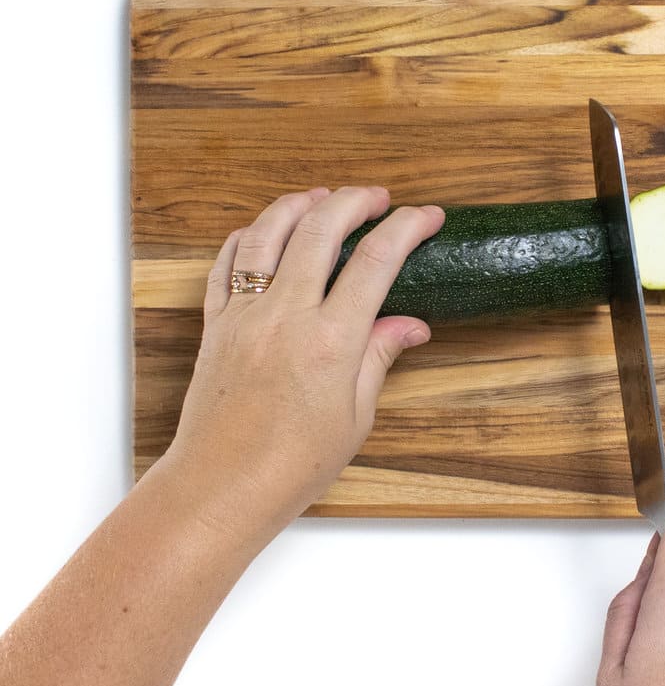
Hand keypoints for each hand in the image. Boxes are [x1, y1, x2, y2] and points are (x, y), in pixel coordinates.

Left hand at [163, 185, 444, 545]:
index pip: (376, 262)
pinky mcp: (215, 324)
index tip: (427, 216)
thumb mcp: (355, 417)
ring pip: (267, 233)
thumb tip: (411, 325)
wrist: (220, 488)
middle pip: (321, 229)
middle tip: (379, 198)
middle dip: (355, 201)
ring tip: (323, 197)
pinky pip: (225, 263)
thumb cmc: (291, 465)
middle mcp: (285, 316)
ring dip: (298, 204)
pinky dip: (246, 236)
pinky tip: (264, 231)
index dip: (407, 228)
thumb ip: (379, 358)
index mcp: (330, 342)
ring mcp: (244, 315)